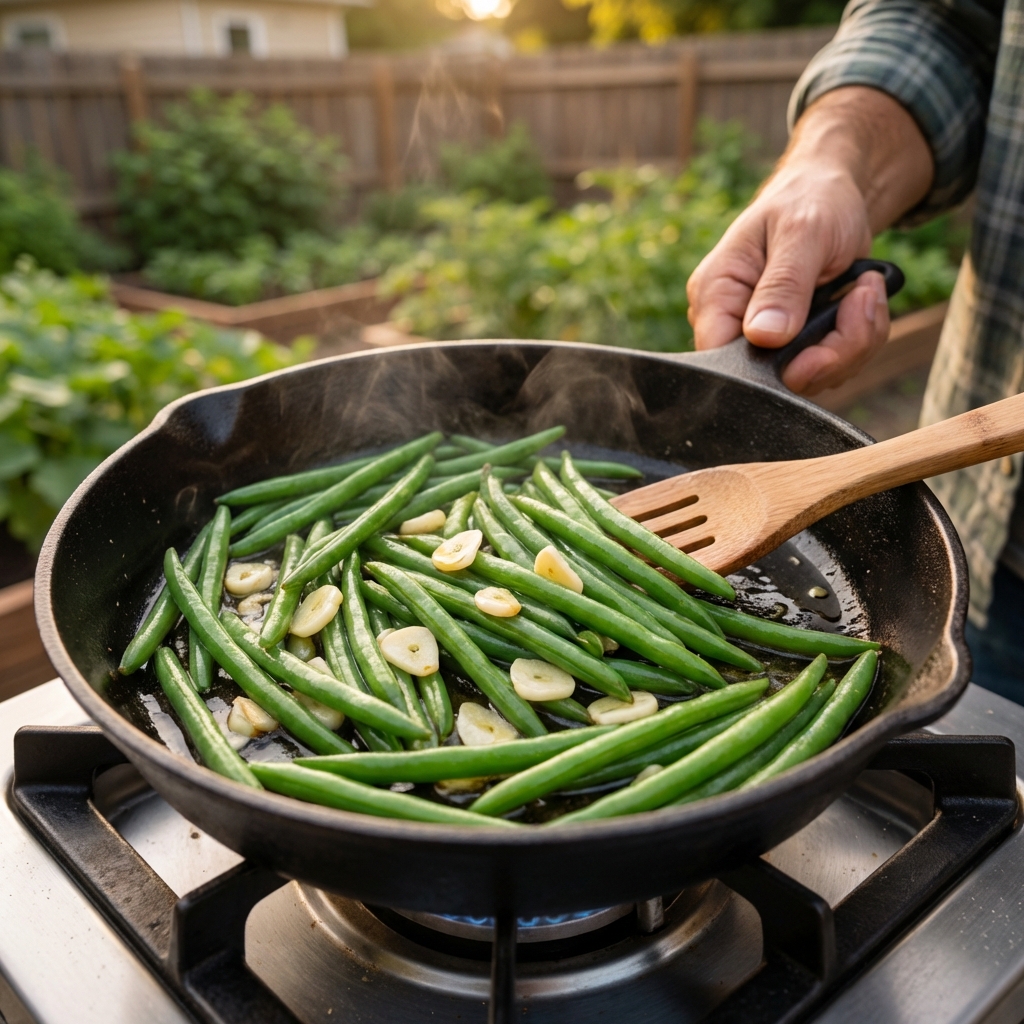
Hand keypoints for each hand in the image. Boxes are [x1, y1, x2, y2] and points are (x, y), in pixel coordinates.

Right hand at [686, 86, 933, 395]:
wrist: (835, 194)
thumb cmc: (810, 200)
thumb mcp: (801, 232)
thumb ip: (783, 285)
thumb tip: (764, 337)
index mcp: (716, 296)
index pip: (722, 362)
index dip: (767, 371)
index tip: (816, 351)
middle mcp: (734, 326)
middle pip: (775, 379)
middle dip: (831, 353)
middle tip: (859, 301)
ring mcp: (768, 341)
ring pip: (813, 378)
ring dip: (855, 341)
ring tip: (865, 288)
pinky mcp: (799, 346)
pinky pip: (834, 366)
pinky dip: (862, 337)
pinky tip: (863, 297)